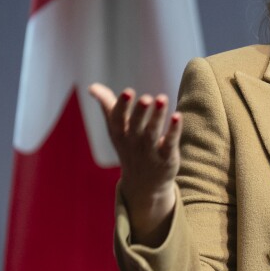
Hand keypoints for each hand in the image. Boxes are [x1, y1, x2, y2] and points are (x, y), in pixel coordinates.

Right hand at [89, 83, 180, 245]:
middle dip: (140, 112)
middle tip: (146, 97)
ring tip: (162, 98)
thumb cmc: (130, 147)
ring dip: (157, 117)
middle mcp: (133, 143)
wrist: (144, 183)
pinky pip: (169, 143)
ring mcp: (150, 152)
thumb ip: (108, 106)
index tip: (128, 91)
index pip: (118, 119)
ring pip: (152, 133)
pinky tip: (177, 116)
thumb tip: (92, 87)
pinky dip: (173, 131)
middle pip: (136, 126)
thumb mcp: (116, 129)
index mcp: (120, 134)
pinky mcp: (166, 158)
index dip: (122, 105)